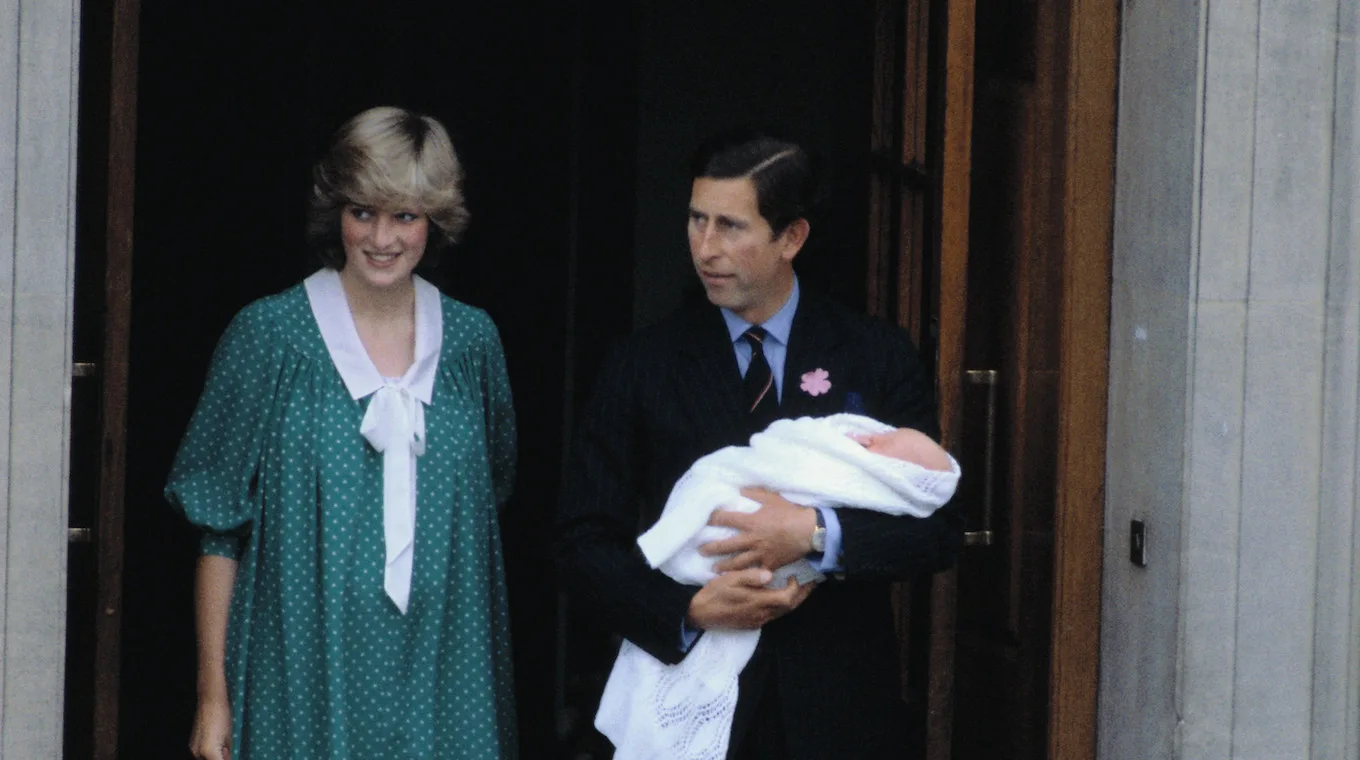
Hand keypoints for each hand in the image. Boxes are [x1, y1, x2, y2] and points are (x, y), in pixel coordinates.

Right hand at [189, 692, 231, 759]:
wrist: (210, 701)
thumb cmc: (223, 717)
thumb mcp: (228, 738)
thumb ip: (226, 753)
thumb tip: (226, 758)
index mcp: (209, 752)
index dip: (224, 759)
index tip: (228, 756)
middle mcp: (197, 753)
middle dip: (219, 758)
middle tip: (226, 750)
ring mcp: (193, 749)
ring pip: (204, 759)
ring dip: (213, 756)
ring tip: (222, 746)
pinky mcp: (191, 744)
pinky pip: (200, 754)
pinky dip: (208, 753)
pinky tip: (215, 743)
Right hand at [686, 568, 815, 629]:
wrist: (699, 614)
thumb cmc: (714, 593)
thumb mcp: (730, 579)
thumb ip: (750, 576)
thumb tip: (770, 574)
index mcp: (758, 602)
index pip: (787, 598)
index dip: (797, 588)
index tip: (795, 575)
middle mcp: (761, 614)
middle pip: (789, 607)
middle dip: (802, 595)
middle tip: (810, 583)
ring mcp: (757, 621)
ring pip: (782, 612)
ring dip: (792, 601)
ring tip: (798, 588)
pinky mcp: (752, 624)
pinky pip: (773, 615)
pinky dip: (781, 606)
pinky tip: (778, 596)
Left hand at [701, 488, 818, 571]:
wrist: (809, 531)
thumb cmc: (790, 513)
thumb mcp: (772, 498)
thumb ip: (754, 493)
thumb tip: (739, 489)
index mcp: (751, 522)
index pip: (726, 519)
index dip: (713, 519)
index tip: (705, 520)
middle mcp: (752, 539)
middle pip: (726, 545)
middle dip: (711, 548)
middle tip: (701, 550)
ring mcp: (760, 554)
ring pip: (737, 562)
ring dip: (723, 566)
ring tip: (713, 569)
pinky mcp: (769, 564)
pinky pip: (754, 572)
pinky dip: (745, 576)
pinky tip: (737, 579)